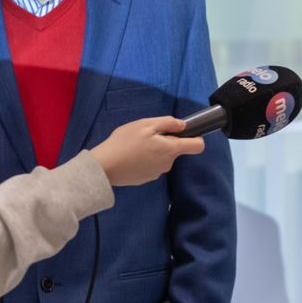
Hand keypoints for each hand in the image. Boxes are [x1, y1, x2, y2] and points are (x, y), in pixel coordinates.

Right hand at [89, 117, 203, 186]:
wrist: (104, 168)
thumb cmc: (124, 142)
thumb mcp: (145, 125)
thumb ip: (168, 123)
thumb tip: (184, 126)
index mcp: (171, 149)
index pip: (198, 146)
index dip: (196, 138)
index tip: (185, 133)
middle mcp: (168, 164)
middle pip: (175, 150)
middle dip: (165, 142)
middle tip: (146, 136)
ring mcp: (156, 173)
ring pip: (162, 158)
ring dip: (154, 151)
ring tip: (135, 146)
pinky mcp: (145, 179)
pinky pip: (151, 166)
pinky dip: (145, 160)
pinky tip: (131, 156)